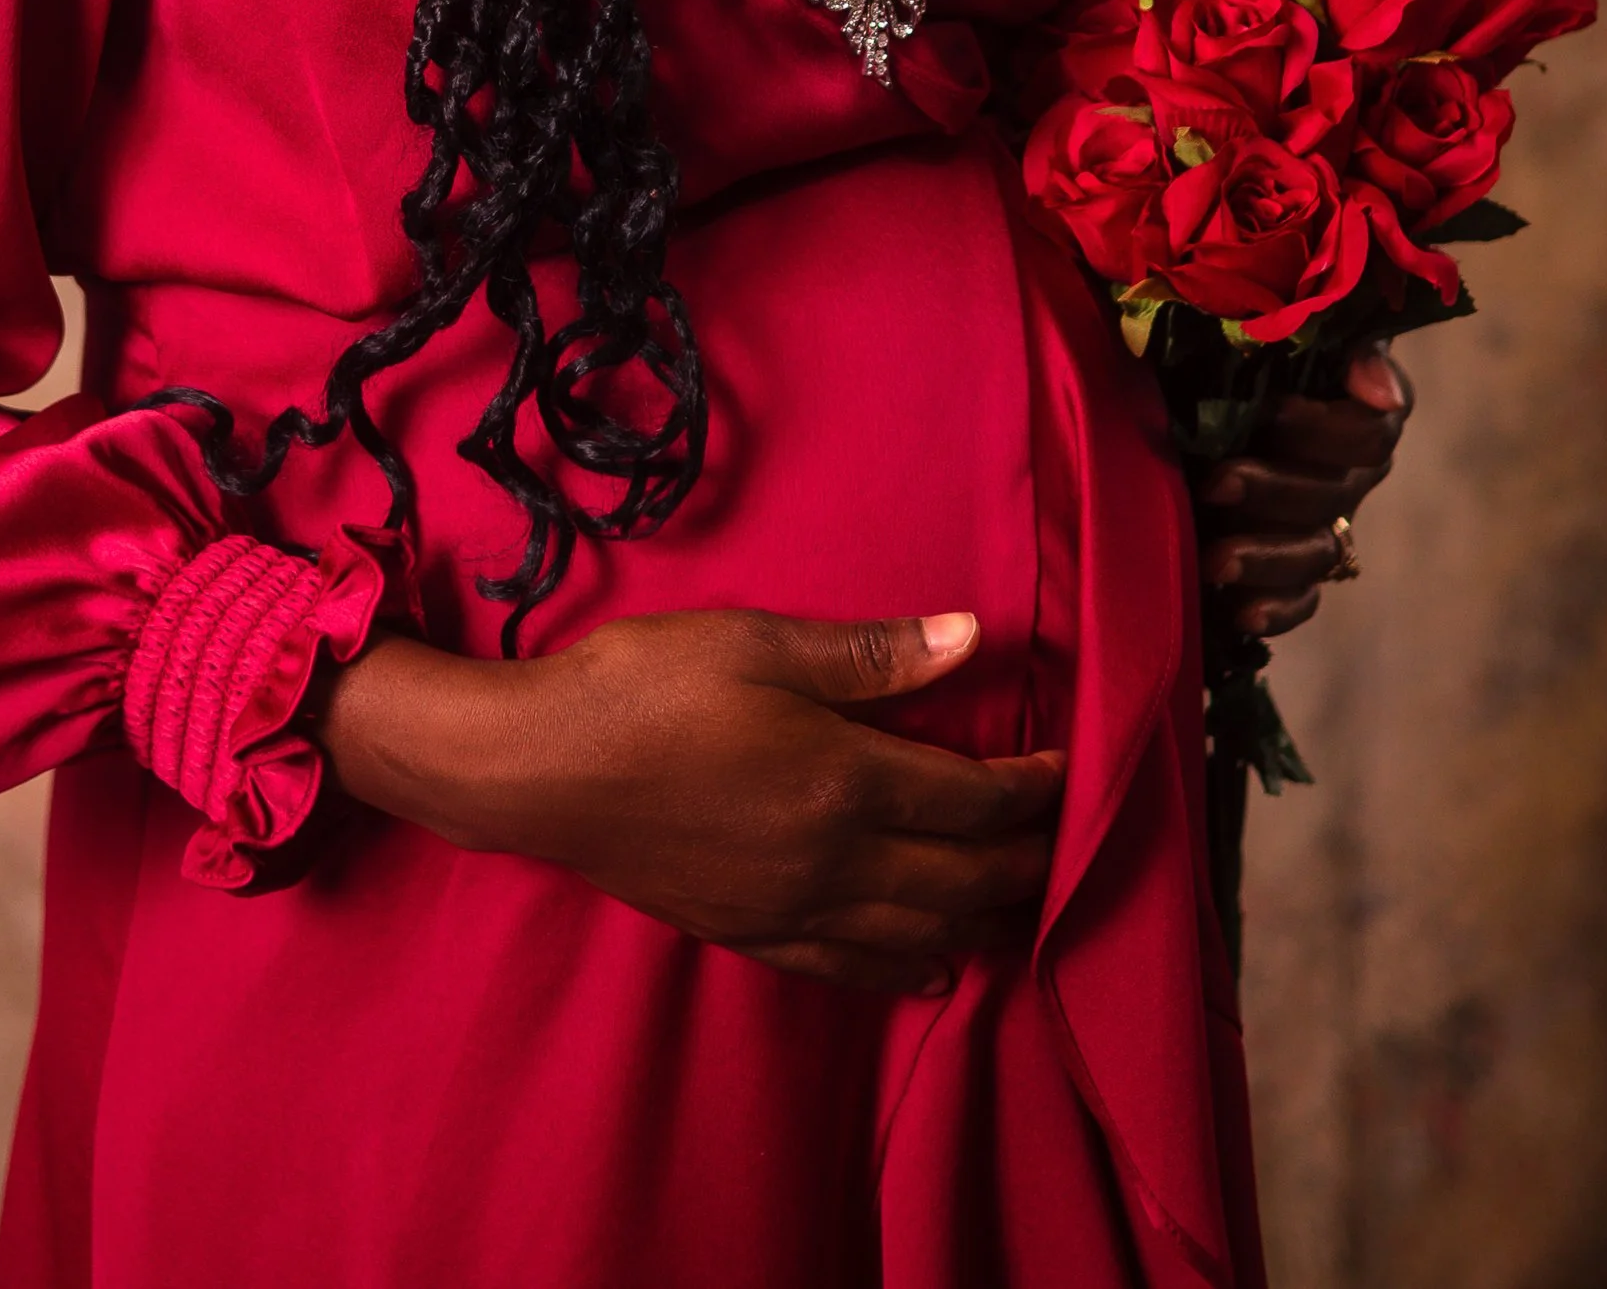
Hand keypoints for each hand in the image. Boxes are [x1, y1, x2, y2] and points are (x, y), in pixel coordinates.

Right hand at [310, 606, 1064, 993]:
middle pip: (967, 879)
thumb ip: (872, 653)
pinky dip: (912, 966)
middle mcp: (836, 860)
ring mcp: (794, 910)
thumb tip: (973, 638)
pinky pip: (856, 969)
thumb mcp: (758, 642)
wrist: (539, 771)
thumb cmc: (645, 686)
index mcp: (846, 779)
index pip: (976, 801)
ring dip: (984, 916)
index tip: (1067, 765)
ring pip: (924, 934)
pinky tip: (935, 963)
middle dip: (1029, 859)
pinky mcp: (753, 935)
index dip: (1035, 789)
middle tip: (1066, 834)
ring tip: (1018, 892)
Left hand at [1191, 342, 1412, 641]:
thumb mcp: (1242, 319)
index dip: (1329, 428)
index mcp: (1344, 405)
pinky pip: (1301, 599)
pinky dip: (1275, 608)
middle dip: (1276, 490)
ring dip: (1268, 555)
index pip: (1371, 429)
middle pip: (1336, 493)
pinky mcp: (1286, 567)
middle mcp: (1343, 468)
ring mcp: (1318, 520)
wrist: (1169, 387)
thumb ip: (1306, 327)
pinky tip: (1239, 611)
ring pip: (1318, 550)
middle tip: (1216, 484)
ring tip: (1213, 560)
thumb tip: (1381, 386)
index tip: (1277, 410)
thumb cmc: (1208, 342)